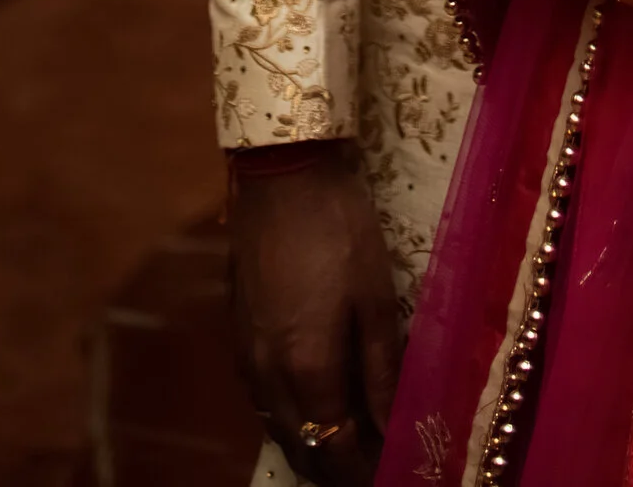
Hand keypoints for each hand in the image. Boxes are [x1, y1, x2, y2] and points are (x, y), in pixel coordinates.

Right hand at [225, 139, 399, 483]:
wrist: (281, 176)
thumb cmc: (339, 230)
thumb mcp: (375, 298)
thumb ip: (383, 371)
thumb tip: (396, 428)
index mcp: (307, 369)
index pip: (334, 449)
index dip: (362, 471)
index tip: (392, 472)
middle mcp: (267, 376)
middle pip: (300, 447)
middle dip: (336, 469)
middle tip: (372, 465)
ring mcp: (245, 356)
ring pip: (276, 427)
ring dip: (311, 445)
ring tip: (348, 445)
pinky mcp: (237, 334)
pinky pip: (262, 399)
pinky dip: (288, 417)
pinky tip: (310, 405)